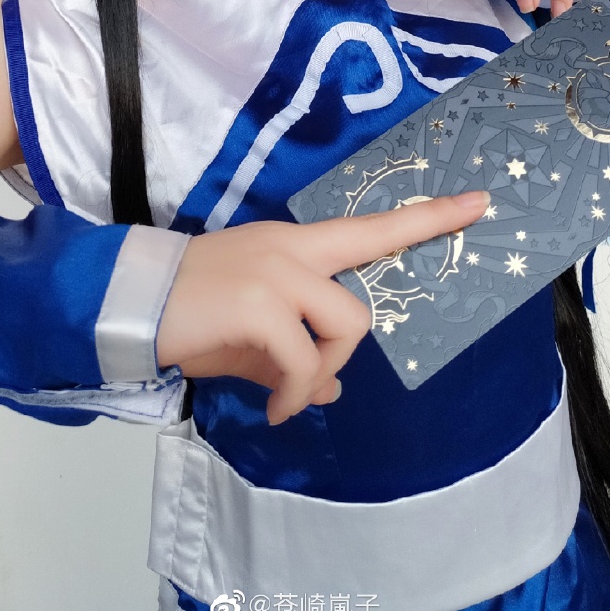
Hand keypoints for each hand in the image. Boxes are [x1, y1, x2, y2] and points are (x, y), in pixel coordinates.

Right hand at [156, 189, 489, 424]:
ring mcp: (278, 271)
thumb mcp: (251, 334)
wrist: (129, 300)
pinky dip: (293, 394)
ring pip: (347, 325)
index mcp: (295, 245)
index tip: (480, 202)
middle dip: (363, 324)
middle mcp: (293, 248)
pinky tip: (275, 408)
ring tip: (287, 391)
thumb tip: (329, 388)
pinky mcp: (261, 304)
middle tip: (330, 358)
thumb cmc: (191, 312)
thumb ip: (295, 355)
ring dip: (322, 368)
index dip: (429, 216)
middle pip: (370, 269)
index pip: (371, 226)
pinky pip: (303, 363)